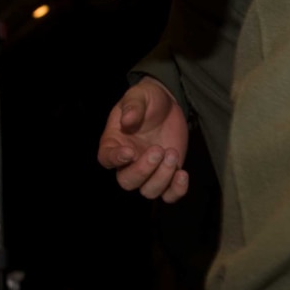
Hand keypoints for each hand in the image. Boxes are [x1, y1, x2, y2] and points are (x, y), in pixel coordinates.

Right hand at [98, 78, 190, 201]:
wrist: (169, 104)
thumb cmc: (147, 99)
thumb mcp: (139, 95)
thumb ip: (133, 106)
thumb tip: (128, 120)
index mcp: (114, 143)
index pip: (107, 158)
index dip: (116, 160)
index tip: (130, 152)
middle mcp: (128, 162)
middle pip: (128, 181)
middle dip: (143, 170)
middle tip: (158, 149)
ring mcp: (148, 171)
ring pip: (149, 191)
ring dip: (162, 177)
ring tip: (172, 153)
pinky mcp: (167, 174)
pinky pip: (169, 195)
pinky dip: (176, 190)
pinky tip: (183, 174)